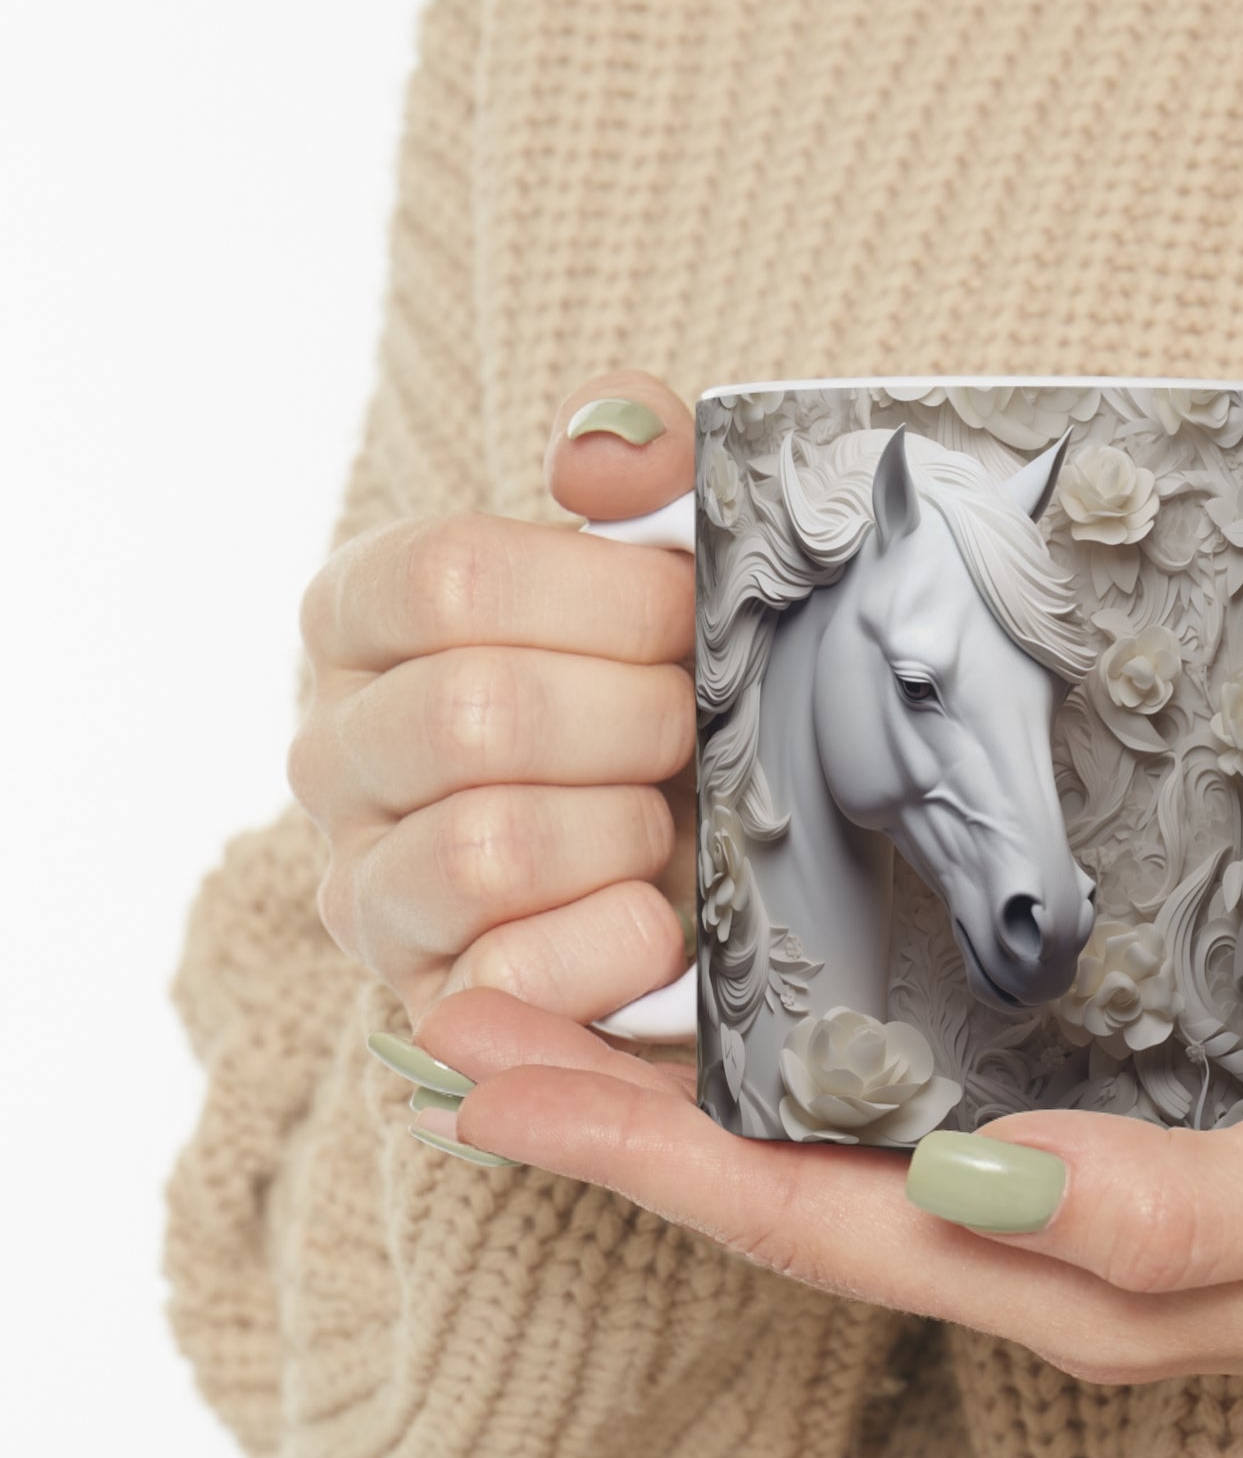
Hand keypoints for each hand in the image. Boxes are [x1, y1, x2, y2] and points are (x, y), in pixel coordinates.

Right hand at [290, 372, 698, 1029]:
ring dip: (625, 831)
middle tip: (693, 728)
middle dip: (635, 721)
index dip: (606, 598)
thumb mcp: (664, 559)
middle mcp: (332, 751)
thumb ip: (641, 463)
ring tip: (665, 822)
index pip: (448, 577)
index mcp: (364, 618)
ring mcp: (365, 888)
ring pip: (487, 848)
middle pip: (475, 715)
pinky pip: (512, 977)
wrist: (694, 850)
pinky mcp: (427, 1001)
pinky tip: (660, 917)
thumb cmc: (661, 688)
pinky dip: (617, 943)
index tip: (687, 617)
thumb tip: (599, 456)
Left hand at [399, 984, 1242, 1382]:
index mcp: (1074, 1276)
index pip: (815, 1225)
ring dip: (673, 1093)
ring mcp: (1048, 1191)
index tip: (499, 1085)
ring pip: (817, 1155)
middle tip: (457, 1028)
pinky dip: (782, 1062)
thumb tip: (985, 1184)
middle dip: (610, 1122)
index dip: (647, 1161)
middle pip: (776, 1195)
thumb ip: (1174, 1204)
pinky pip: (893, 1107)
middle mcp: (1032, 1246)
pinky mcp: (1080, 1124)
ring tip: (542, 1014)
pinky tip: (733, 1008)